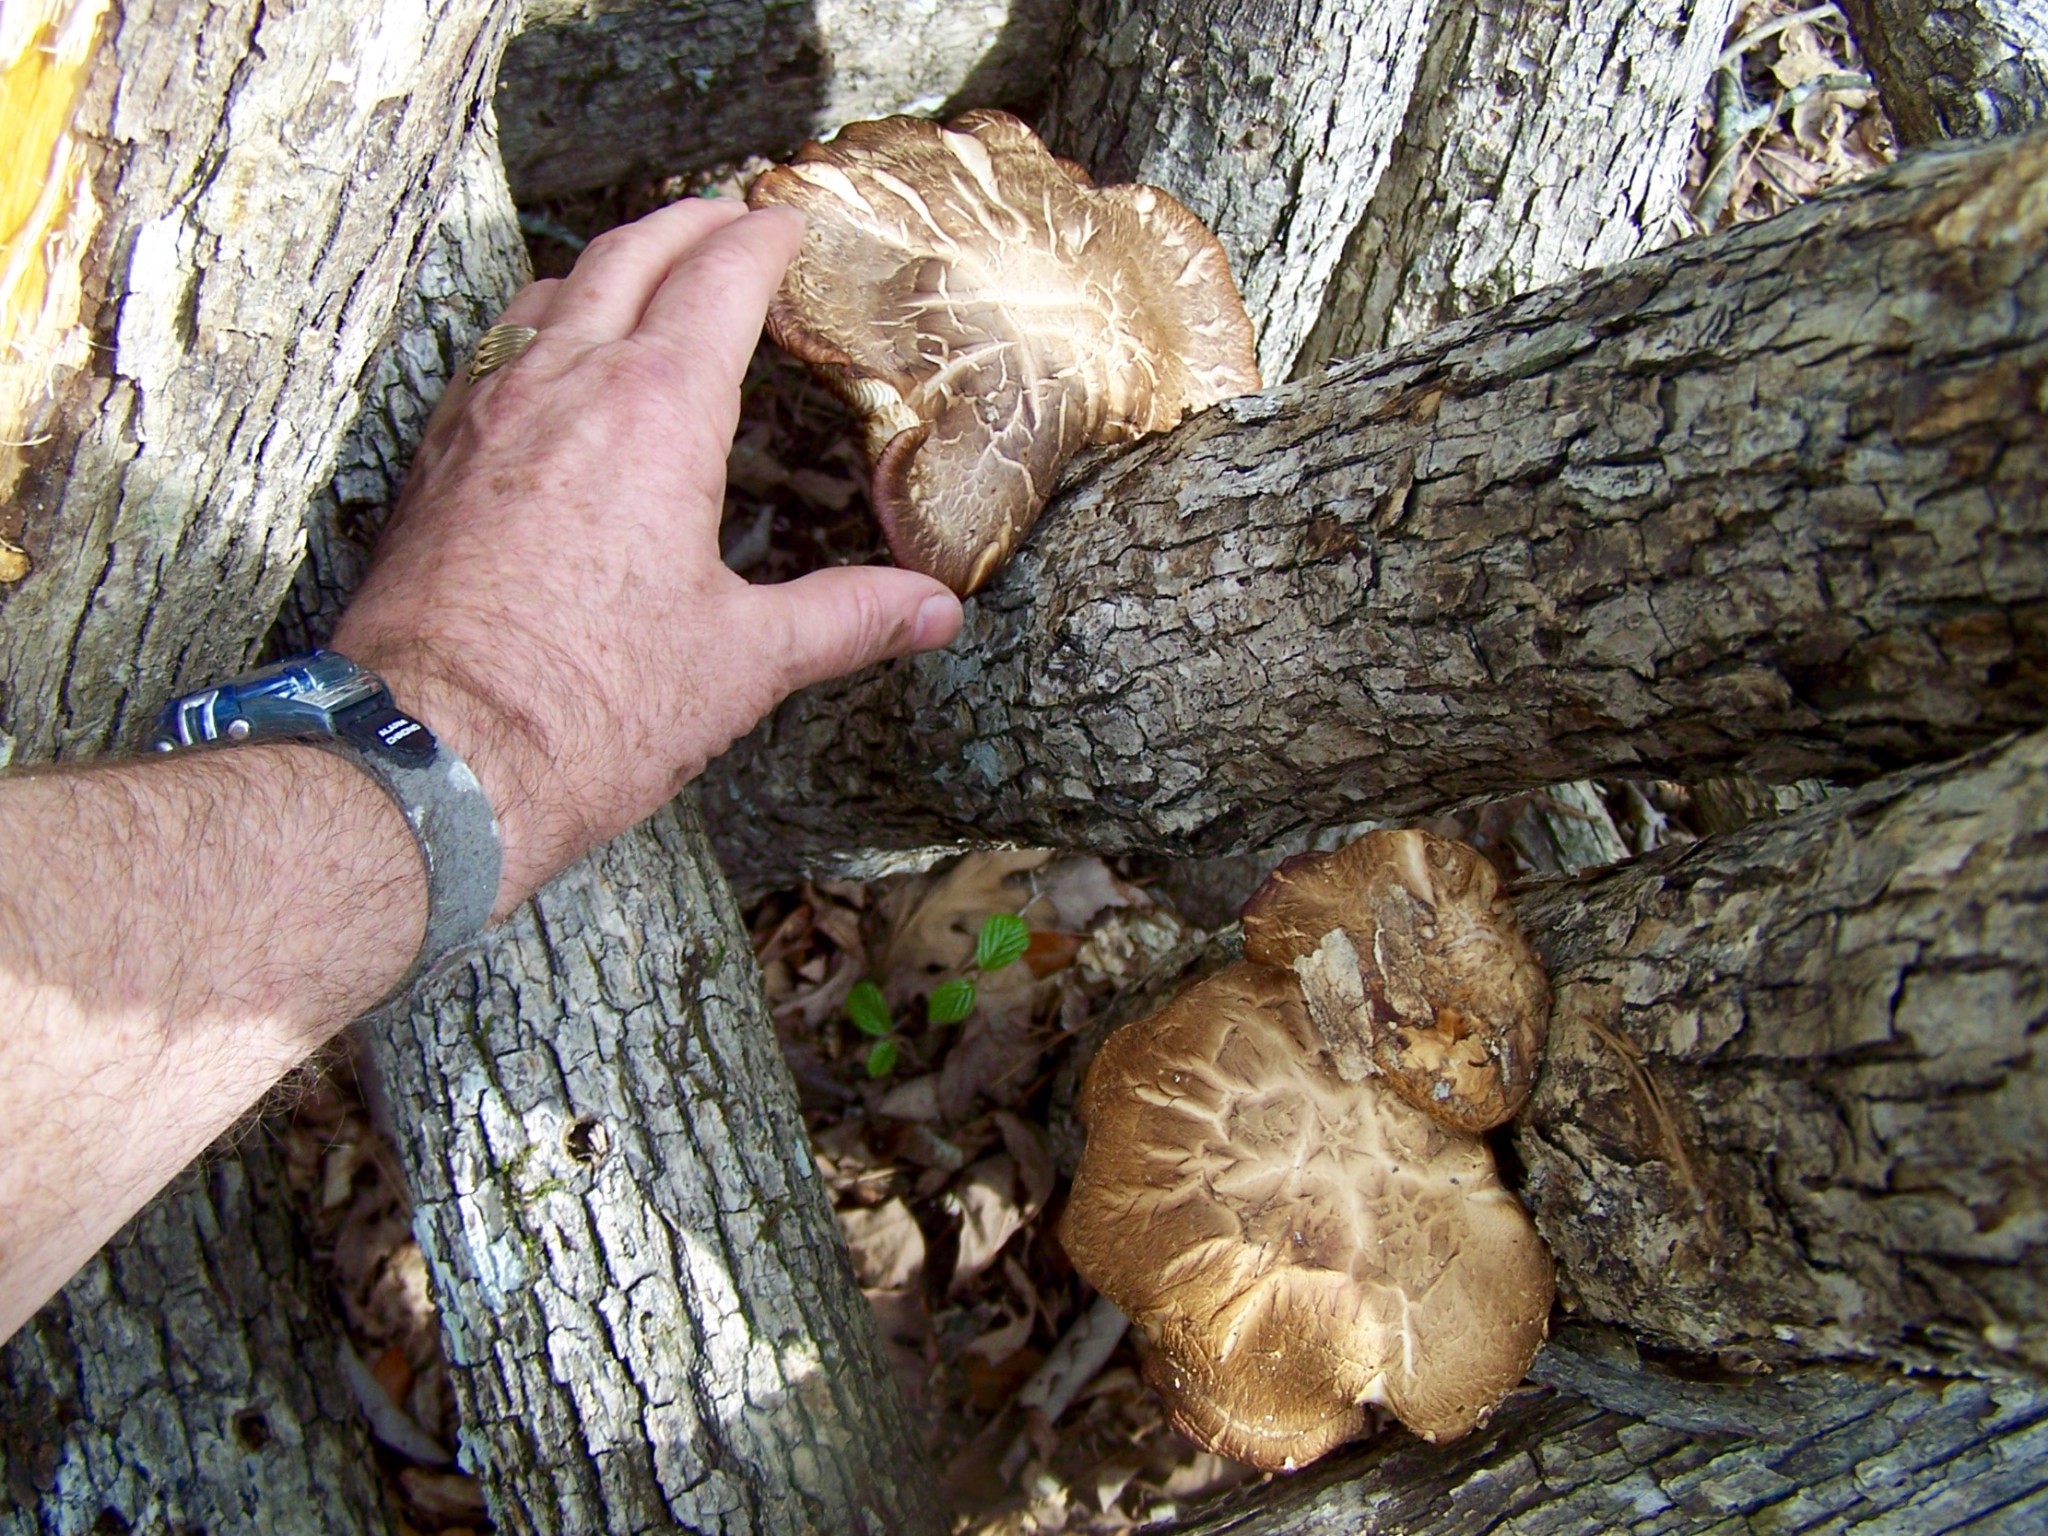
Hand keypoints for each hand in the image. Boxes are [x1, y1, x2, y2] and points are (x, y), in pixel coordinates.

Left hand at [332, 200, 961, 911]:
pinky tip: (545, 362)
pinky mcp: (435, 457)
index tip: (784, 222)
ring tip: (639, 271)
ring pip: (547, 292)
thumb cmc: (592, 705)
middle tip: (721, 214)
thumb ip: (846, 619)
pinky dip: (536, 324)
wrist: (433, 754)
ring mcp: (486, 411)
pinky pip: (492, 351)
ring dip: (603, 264)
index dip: (759, 242)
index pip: (718, 284)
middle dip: (682, 224)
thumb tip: (936, 611)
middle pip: (626, 257)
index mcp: (655, 410)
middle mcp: (564, 383)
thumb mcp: (743, 660)